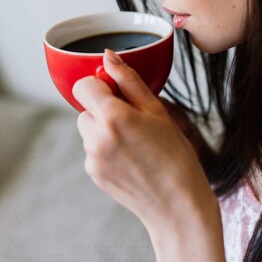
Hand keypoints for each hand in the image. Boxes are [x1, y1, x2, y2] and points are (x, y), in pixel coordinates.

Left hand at [74, 50, 215, 232]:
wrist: (177, 205)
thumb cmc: (175, 155)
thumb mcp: (157, 111)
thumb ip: (129, 80)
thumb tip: (108, 56)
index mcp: (113, 117)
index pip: (83, 85)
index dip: (100, 85)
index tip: (119, 93)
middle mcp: (96, 137)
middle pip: (85, 108)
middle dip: (104, 109)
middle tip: (135, 122)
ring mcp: (92, 158)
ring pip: (89, 129)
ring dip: (105, 129)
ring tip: (136, 143)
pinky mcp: (93, 174)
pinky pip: (93, 150)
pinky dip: (106, 149)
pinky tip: (131, 158)